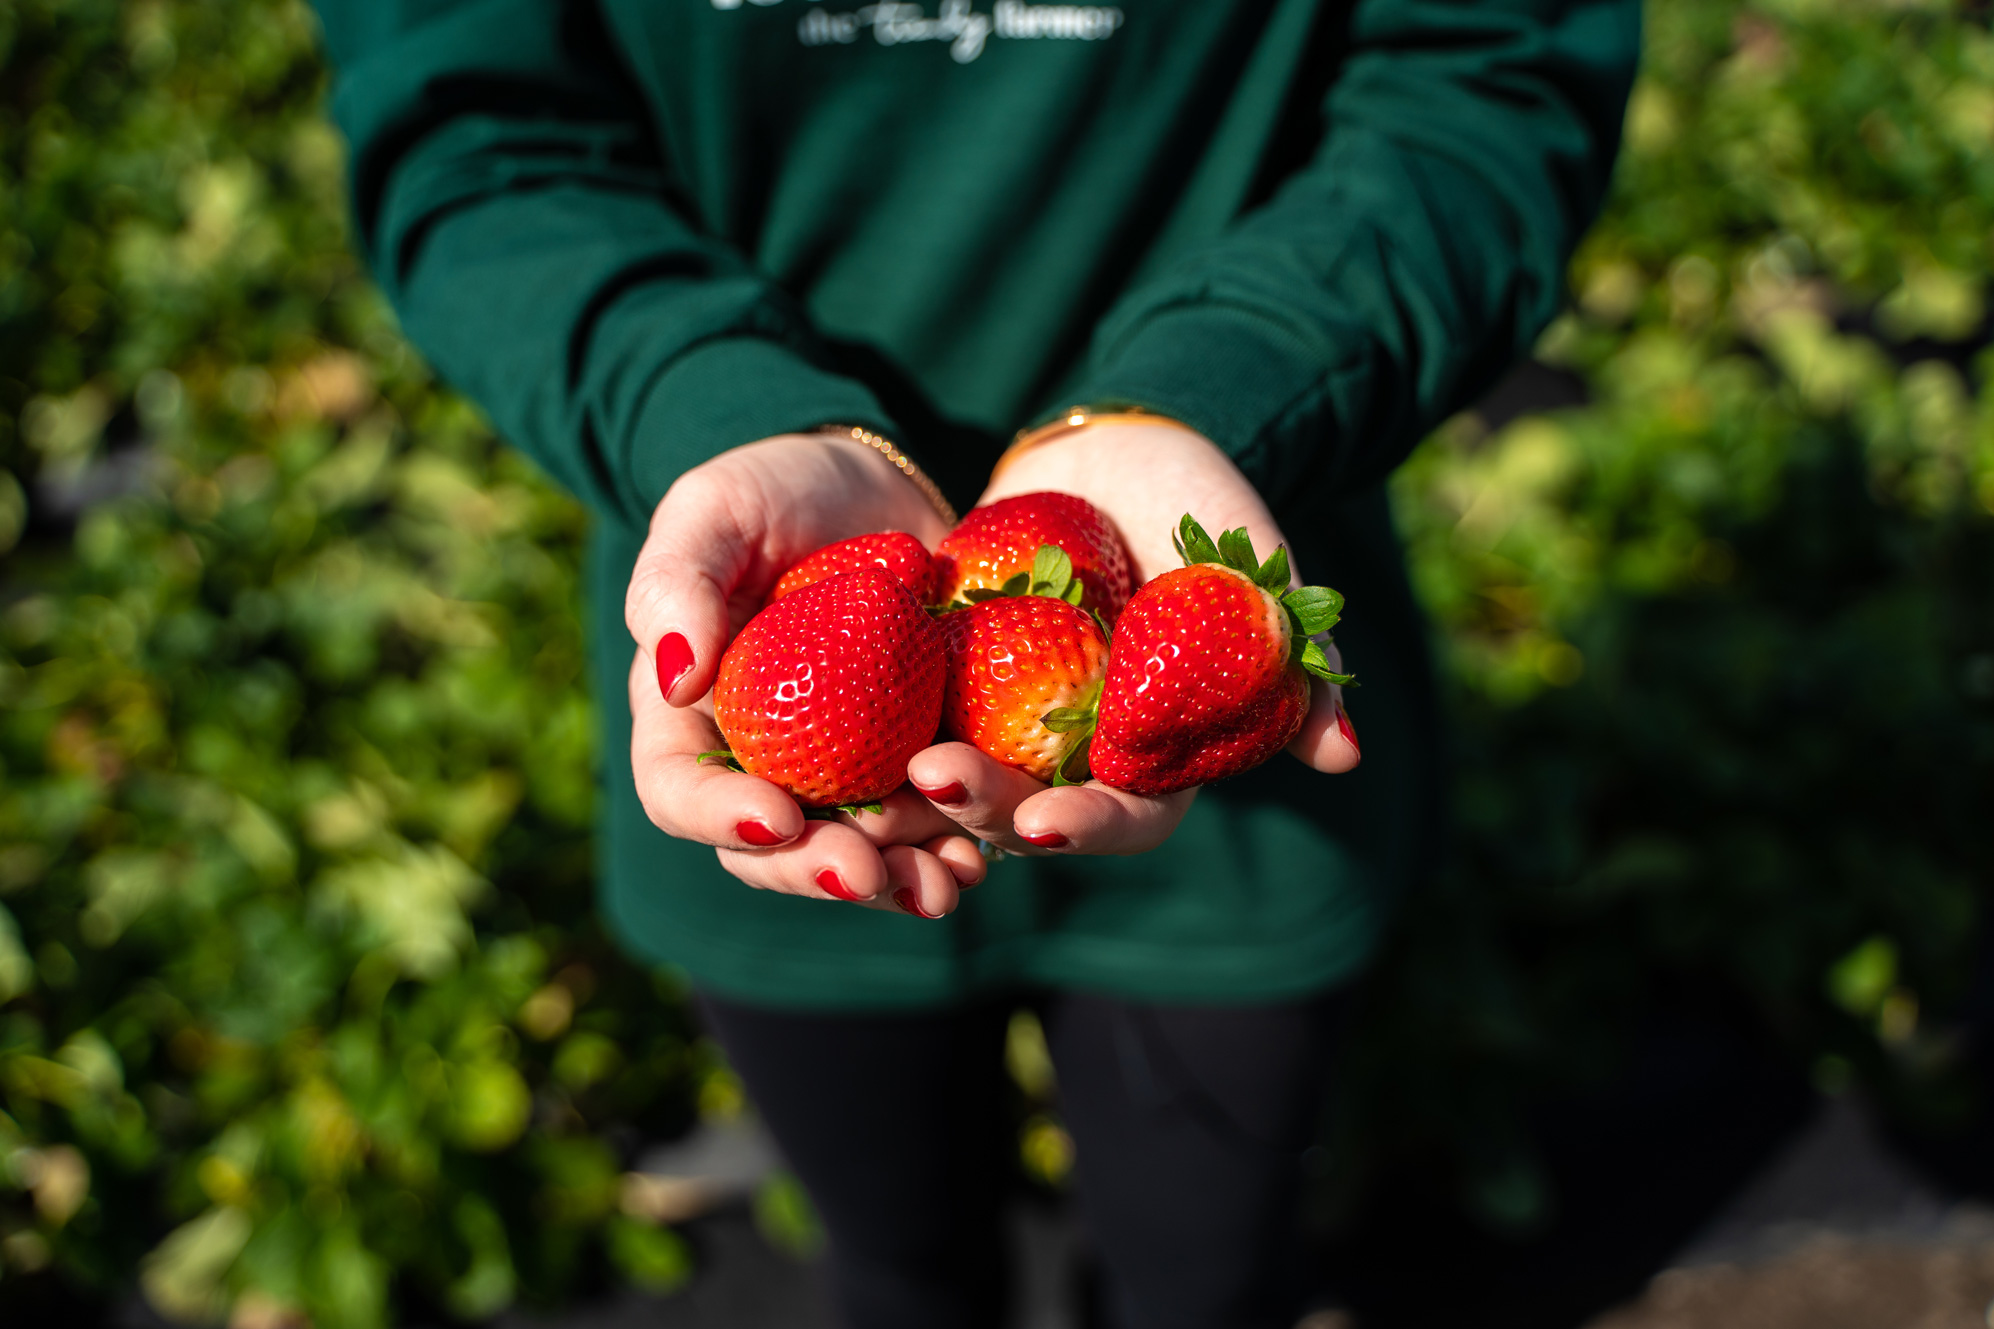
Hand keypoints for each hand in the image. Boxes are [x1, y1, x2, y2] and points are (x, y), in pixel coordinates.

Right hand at [624, 434, 983, 916]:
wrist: (878, 488)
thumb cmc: (774, 490)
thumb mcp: (714, 509)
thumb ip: (678, 582)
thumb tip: (672, 680)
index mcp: (691, 719)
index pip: (681, 792)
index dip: (720, 818)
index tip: (777, 817)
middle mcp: (762, 766)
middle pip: (772, 852)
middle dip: (818, 872)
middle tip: (867, 874)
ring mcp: (843, 776)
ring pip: (856, 855)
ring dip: (897, 881)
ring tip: (943, 883)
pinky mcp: (916, 764)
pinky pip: (932, 824)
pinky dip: (956, 844)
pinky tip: (986, 855)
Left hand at [905, 420, 1361, 857]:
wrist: (1117, 442)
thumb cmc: (1201, 498)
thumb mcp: (1254, 563)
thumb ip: (1296, 655)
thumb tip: (1347, 759)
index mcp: (1158, 745)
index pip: (1132, 815)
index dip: (1091, 828)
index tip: (1044, 825)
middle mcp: (1083, 750)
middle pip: (1034, 810)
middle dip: (985, 806)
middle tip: (934, 782)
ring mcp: (1016, 718)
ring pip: (966, 779)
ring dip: (921, 791)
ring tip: (880, 778)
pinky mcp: (956, 680)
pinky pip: (913, 718)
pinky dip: (879, 734)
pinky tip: (839, 733)